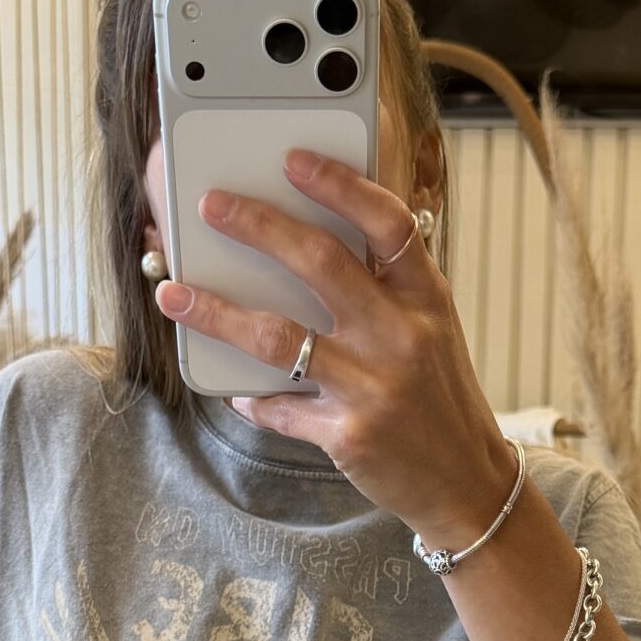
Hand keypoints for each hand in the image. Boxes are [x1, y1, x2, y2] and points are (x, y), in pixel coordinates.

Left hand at [155, 150, 518, 552]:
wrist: (465, 481)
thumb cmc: (438, 396)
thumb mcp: (432, 330)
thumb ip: (384, 289)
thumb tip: (303, 245)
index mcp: (426, 299)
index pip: (387, 224)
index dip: (340, 185)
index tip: (293, 159)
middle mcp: (403, 336)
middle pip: (320, 263)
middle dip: (257, 226)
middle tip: (211, 206)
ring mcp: (375, 388)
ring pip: (278, 338)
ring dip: (216, 312)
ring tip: (175, 294)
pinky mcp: (349, 436)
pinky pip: (279, 408)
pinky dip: (249, 397)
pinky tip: (232, 389)